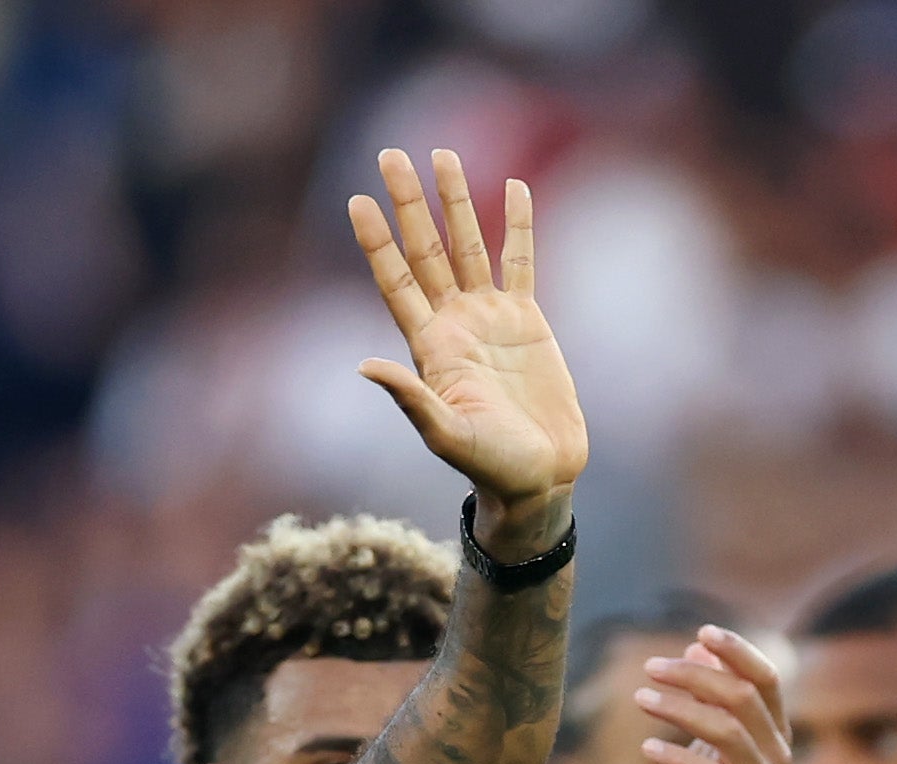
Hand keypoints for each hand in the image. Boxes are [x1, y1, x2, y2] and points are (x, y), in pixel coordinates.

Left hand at [346, 147, 586, 526]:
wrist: (538, 476)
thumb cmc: (489, 465)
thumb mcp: (445, 435)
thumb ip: (410, 398)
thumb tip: (363, 366)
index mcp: (429, 346)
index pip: (396, 280)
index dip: (377, 241)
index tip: (357, 200)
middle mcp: (453, 322)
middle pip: (425, 248)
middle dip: (409, 202)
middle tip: (391, 154)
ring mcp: (489, 318)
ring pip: (468, 244)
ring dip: (455, 201)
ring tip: (442, 154)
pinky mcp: (527, 320)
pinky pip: (521, 261)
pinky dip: (517, 225)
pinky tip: (513, 188)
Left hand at [636, 628, 798, 763]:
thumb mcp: (731, 762)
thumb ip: (718, 713)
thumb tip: (698, 653)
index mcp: (775, 741)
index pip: (765, 680)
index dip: (737, 651)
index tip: (701, 632)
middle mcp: (777, 759)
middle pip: (743, 696)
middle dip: (697, 674)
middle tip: (651, 667)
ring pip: (726, 732)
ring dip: (679, 709)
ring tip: (640, 698)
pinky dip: (678, 760)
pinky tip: (646, 749)